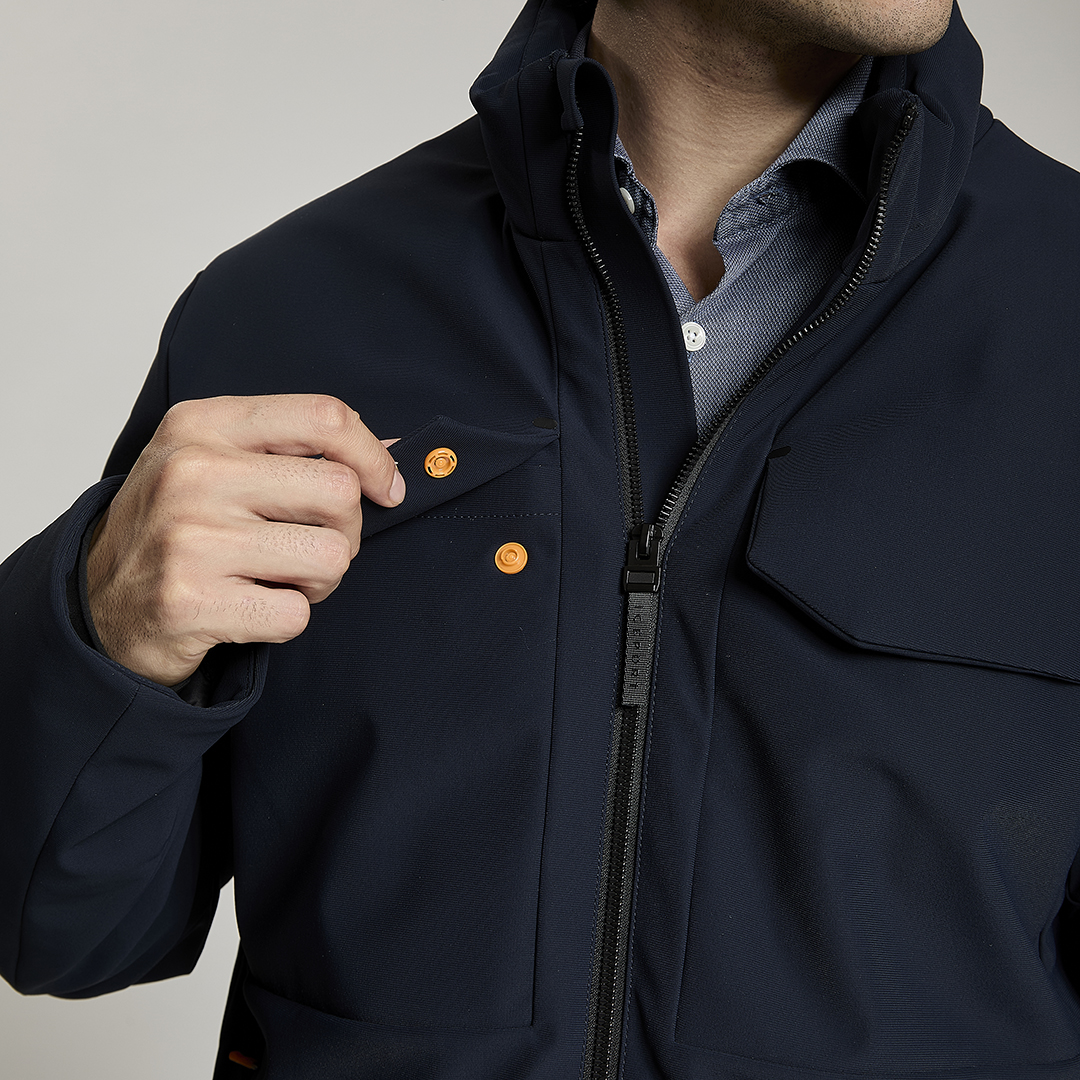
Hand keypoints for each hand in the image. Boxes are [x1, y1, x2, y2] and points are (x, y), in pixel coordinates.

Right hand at [86, 394, 403, 685]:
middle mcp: (193, 472)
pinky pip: (296, 614)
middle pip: (340, 491)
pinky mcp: (191, 601)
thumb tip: (394, 451)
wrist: (98, 602)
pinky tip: (251, 607)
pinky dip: (288, 619)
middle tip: (311, 546)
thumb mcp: (220, 462)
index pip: (325, 417)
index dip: (374, 457)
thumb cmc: (177, 526)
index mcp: (204, 425)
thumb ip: (299, 450)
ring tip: (279, 578)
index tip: (385, 488)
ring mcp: (189, 537)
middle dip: (346, 531)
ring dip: (320, 580)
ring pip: (331, 557)